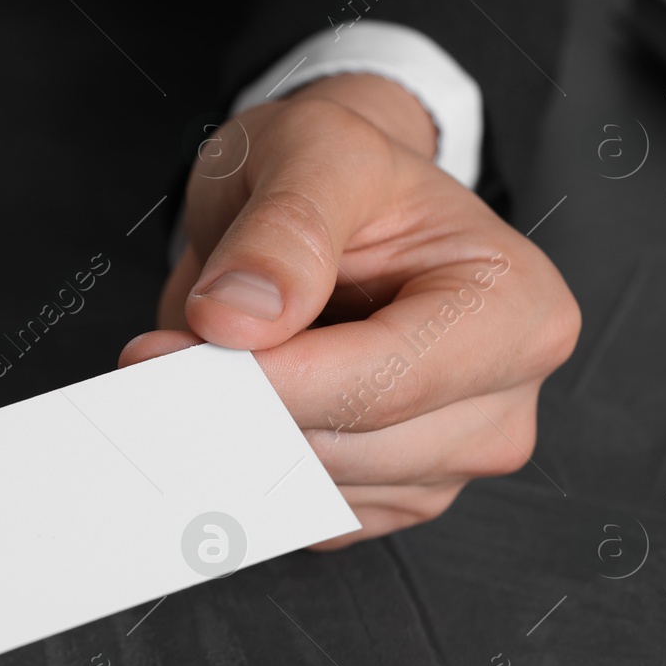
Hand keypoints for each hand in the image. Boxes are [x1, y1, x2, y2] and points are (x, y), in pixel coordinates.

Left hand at [121, 73, 579, 547]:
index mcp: (516, 310)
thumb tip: (238, 319)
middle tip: (149, 360)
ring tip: (192, 363)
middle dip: (235, 409)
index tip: (160, 359)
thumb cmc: (339, 171)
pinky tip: (222, 407)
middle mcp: (502, 399)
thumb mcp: (313, 149)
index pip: (384, 383)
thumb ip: (285, 228)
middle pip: (349, 448)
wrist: (335, 202)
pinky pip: (300, 516)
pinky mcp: (391, 497)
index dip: (266, 381)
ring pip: (314, 492)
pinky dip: (243, 471)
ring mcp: (450, 460)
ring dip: (231, 440)